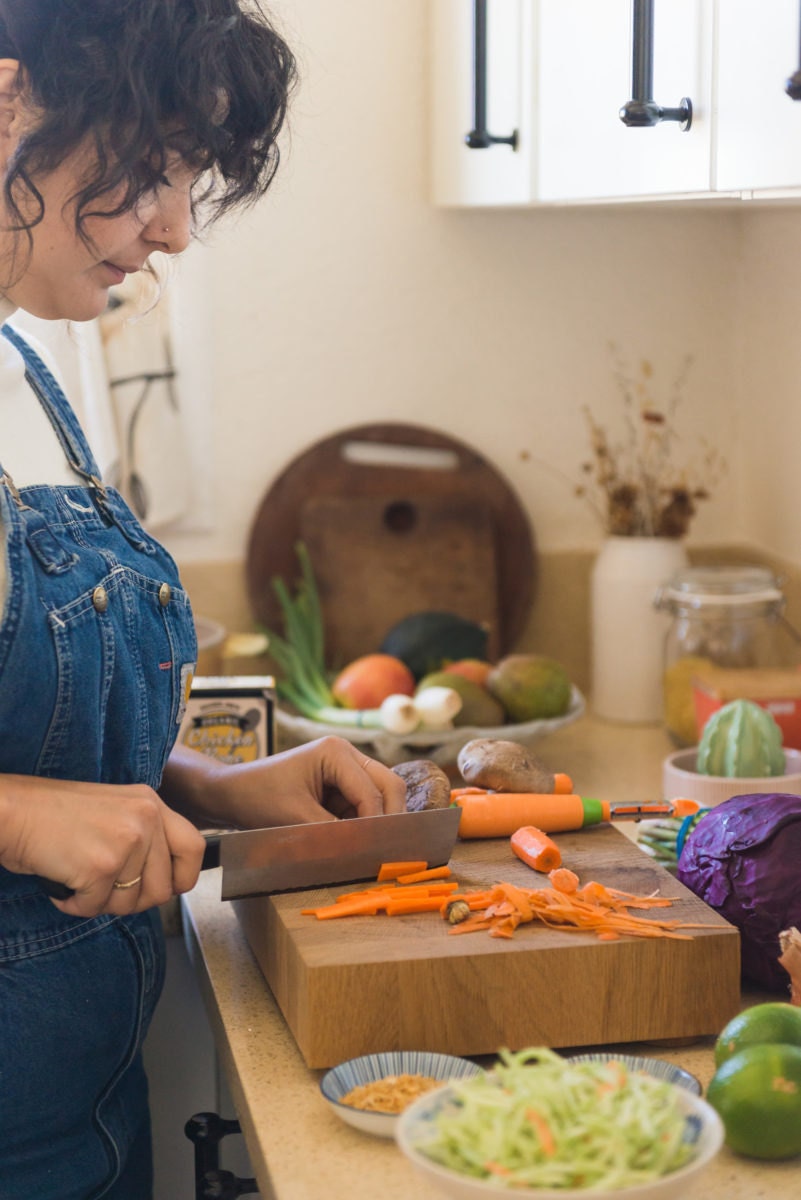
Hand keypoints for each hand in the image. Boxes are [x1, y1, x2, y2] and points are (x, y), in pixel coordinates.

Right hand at [0, 774, 205, 916]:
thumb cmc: (53, 815)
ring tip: (79, 877)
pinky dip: (75, 904)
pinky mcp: (101, 866)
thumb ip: (144, 838)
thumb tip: (166, 883)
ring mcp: (126, 841)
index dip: (183, 878)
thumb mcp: (114, 811)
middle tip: (103, 887)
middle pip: (162, 889)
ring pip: (130, 903)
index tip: (168, 889)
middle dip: (131, 900)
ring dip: (101, 902)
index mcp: (150, 803)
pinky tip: (63, 882)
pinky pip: (96, 908)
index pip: (194, 847)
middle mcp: (145, 818)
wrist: (12, 811)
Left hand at [162, 736, 407, 829]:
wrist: (231, 794)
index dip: (378, 823)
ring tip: (369, 851)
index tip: (377, 854)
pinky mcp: (340, 787)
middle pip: (389, 786)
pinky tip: (355, 845)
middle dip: (389, 818)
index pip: (373, 791)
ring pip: (381, 797)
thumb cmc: (258, 798)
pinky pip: (364, 807)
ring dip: (375, 823)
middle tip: (386, 851)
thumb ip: (333, 834)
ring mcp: (346, 770)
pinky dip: (363, 826)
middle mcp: (347, 755)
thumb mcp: (295, 819)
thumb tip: (365, 853)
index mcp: (336, 752)